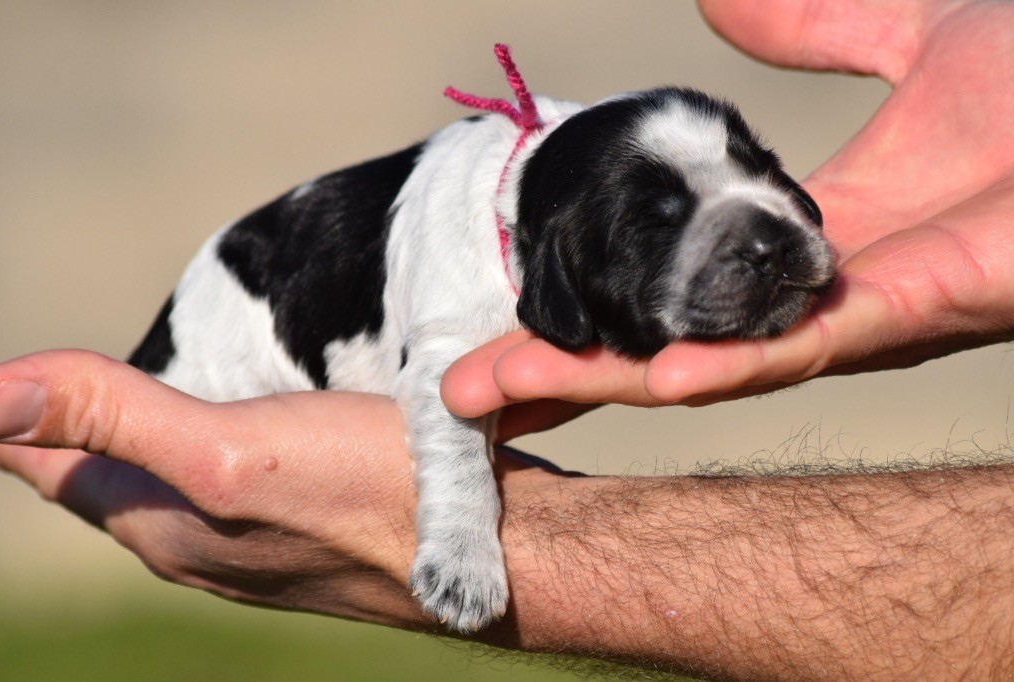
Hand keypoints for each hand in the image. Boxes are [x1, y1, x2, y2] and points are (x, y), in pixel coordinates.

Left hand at [0, 350, 445, 628]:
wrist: (496, 552)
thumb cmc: (373, 493)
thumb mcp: (229, 452)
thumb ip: (112, 419)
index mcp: (165, 525)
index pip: (51, 467)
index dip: (12, 422)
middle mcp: (199, 545)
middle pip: (99, 485)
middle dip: (57, 438)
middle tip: (31, 395)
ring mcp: (252, 545)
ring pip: (159, 490)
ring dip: (124, 449)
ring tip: (106, 413)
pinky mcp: (303, 531)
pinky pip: (217, 490)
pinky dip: (190, 454)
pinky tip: (213, 440)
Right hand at [441, 0, 1013, 415]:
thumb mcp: (908, 34)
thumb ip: (809, 27)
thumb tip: (710, 2)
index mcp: (808, 234)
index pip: (671, 284)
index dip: (588, 309)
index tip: (500, 320)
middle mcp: (814, 295)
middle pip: (665, 344)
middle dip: (563, 372)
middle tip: (459, 390)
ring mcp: (858, 314)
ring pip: (712, 364)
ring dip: (606, 385)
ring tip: (505, 398)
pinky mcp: (915, 310)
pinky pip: (804, 350)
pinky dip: (725, 368)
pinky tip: (654, 381)